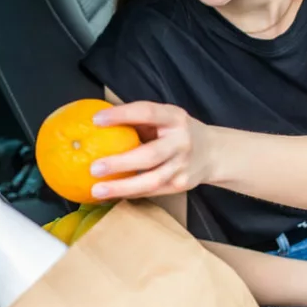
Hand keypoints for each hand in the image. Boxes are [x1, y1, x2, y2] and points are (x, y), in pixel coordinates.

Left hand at [88, 101, 214, 199]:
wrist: (213, 152)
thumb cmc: (176, 131)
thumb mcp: (164, 117)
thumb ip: (138, 119)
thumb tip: (96, 120)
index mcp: (174, 118)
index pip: (147, 112)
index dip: (121, 115)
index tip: (96, 120)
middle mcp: (181, 142)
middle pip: (150, 155)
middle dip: (120, 162)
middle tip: (94, 167)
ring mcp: (182, 166)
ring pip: (151, 180)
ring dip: (122, 187)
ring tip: (97, 190)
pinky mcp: (180, 184)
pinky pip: (152, 191)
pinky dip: (129, 193)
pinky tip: (111, 194)